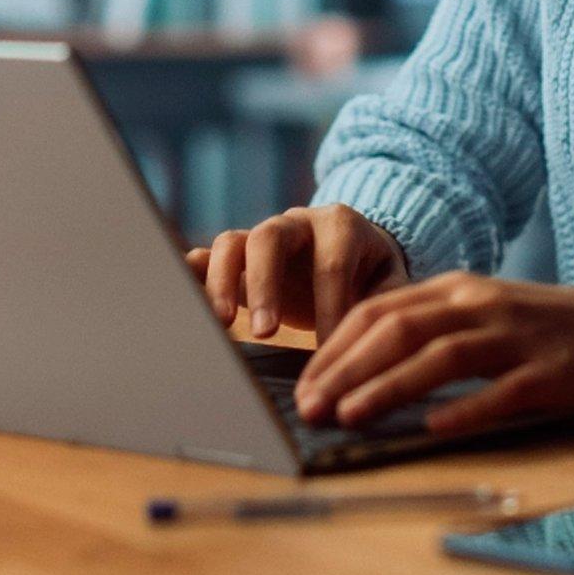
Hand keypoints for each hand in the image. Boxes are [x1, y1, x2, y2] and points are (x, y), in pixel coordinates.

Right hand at [183, 204, 409, 341]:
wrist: (355, 250)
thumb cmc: (374, 273)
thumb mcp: (392, 282)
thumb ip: (385, 302)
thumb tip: (371, 340)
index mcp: (340, 225)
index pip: (331, 264)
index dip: (329, 307)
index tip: (328, 352)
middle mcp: (296, 222)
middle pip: (270, 238)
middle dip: (265, 285)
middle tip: (266, 333)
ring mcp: (262, 235)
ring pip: (232, 243)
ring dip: (222, 282)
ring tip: (221, 324)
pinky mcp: (238, 256)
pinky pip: (208, 256)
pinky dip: (192, 273)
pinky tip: (181, 298)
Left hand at [291, 273, 573, 436]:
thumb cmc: (551, 328)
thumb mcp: (486, 312)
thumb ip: (434, 328)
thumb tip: (366, 362)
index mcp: (458, 288)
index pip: (379, 311)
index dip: (336, 346)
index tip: (303, 381)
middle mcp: (480, 304)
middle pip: (397, 330)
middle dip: (345, 369)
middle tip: (309, 405)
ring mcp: (515, 337)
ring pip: (438, 357)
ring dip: (387, 387)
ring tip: (348, 416)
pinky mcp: (549, 372)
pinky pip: (500, 392)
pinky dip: (464, 410)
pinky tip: (433, 428)